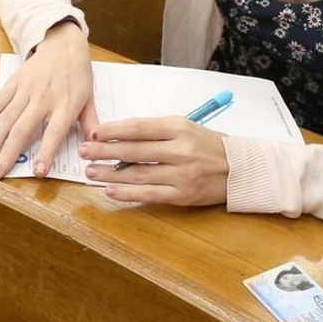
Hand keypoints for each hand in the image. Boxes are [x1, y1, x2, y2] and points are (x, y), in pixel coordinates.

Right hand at [0, 21, 97, 178]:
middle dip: (8, 153)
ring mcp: (27, 90)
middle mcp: (45, 99)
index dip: (46, 152)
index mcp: (66, 105)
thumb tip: (95, 146)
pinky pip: (0, 100)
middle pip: (23, 129)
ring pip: (7, 118)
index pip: (55, 133)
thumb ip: (91, 122)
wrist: (64, 43)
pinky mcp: (15, 81)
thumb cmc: (78, 74)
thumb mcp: (90, 98)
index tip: (38, 172)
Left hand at [80, 117, 229, 206]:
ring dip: (110, 173)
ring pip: (138, 174)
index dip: (114, 130)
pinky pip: (149, 194)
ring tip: (91, 172)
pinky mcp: (182, 194)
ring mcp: (181, 174)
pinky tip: (110, 190)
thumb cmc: (207, 144)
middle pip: (134, 151)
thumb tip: (119, 135)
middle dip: (104, 151)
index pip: (139, 128)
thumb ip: (155, 131)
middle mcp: (180, 150)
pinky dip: (127, 193)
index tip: (94, 133)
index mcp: (179, 128)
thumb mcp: (185, 127)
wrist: (239, 168)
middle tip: (83, 152)